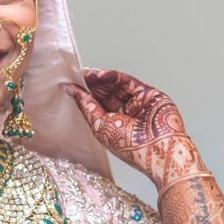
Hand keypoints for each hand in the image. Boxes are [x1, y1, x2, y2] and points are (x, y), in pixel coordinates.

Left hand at [63, 68, 204, 189]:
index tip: (70, 81)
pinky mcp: (149, 94)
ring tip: (92, 74)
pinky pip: (130, 82)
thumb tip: (67, 89)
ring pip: (117, 85)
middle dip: (94, 83)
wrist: (156, 150)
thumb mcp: (98, 125)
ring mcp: (137, 102)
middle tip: (84, 74)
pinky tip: (103, 75)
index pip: (96, 102)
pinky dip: (116, 76)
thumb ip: (85, 104)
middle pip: (106, 91)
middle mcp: (124, 112)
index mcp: (111, 122)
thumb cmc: (128, 145)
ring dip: (103, 78)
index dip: (84, 92)